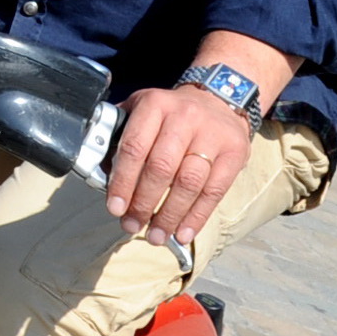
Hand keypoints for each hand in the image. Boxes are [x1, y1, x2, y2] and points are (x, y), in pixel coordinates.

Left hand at [104, 86, 253, 251]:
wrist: (217, 100)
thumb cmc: (170, 113)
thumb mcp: (141, 109)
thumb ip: (119, 134)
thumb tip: (101, 174)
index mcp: (154, 105)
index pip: (134, 148)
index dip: (122, 181)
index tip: (114, 207)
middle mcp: (184, 117)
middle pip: (161, 168)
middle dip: (143, 203)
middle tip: (132, 225)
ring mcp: (212, 134)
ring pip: (188, 183)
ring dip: (169, 215)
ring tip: (156, 235)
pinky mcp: (235, 153)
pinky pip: (214, 191)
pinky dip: (197, 216)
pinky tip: (183, 233)